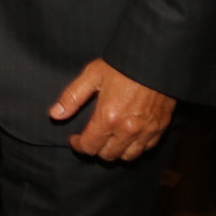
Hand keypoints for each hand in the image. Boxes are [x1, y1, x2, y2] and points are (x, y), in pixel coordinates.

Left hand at [49, 58, 175, 161]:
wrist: (154, 59)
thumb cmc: (122, 65)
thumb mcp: (92, 75)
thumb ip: (72, 97)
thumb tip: (55, 114)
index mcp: (109, 117)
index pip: (89, 146)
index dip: (79, 145)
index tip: (75, 139)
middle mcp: (128, 129)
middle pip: (108, 155)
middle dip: (96, 149)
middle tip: (91, 138)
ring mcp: (146, 130)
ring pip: (128, 156)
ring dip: (116, 151)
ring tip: (109, 140)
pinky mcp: (160, 128)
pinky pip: (146, 148)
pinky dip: (135, 147)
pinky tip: (128, 137)